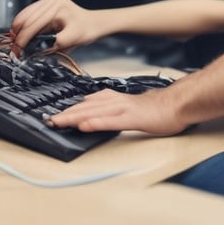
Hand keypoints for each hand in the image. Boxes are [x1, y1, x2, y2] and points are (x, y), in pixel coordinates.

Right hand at [11, 0, 103, 54]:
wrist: (93, 23)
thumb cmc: (85, 31)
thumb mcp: (70, 41)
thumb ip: (51, 45)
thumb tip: (32, 51)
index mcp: (58, 6)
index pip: (34, 23)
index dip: (23, 39)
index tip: (18, 51)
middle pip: (26, 17)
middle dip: (18, 35)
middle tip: (14, 49)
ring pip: (25, 14)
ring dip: (18, 29)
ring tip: (16, 43)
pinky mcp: (46, 1)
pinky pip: (29, 13)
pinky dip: (23, 24)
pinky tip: (22, 34)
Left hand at [46, 86, 184, 135]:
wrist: (176, 105)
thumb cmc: (154, 109)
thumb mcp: (127, 106)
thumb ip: (110, 107)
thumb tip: (91, 111)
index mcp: (112, 99)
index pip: (85, 104)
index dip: (67, 110)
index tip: (52, 115)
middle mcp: (115, 101)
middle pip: (85, 107)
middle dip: (64, 114)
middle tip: (47, 121)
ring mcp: (123, 109)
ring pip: (93, 111)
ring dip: (74, 117)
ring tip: (58, 122)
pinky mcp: (132, 118)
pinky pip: (111, 120)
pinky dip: (96, 122)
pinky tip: (84, 125)